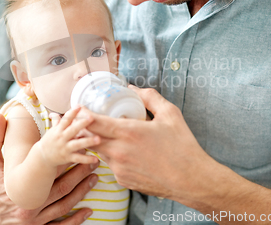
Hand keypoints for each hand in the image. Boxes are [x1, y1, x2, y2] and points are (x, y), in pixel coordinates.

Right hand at [0, 113, 98, 224]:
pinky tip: (88, 211)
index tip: (82, 151)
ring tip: (94, 179)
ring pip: (63, 207)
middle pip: (61, 190)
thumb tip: (0, 115)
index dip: (67, 163)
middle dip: (80, 176)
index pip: (49, 175)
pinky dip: (74, 221)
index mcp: (19, 189)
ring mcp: (32, 221)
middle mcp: (28, 207)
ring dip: (81, 193)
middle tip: (95, 164)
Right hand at [36, 107, 99, 167]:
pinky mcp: (68, 157)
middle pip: (73, 130)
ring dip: (88, 141)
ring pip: (77, 144)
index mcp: (59, 130)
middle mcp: (62, 138)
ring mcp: (65, 148)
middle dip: (82, 124)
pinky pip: (78, 158)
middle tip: (91, 118)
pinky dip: (87, 159)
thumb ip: (56, 122)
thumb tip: (54, 113)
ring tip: (98, 139)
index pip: (66, 119)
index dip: (72, 112)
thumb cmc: (50, 142)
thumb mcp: (52, 131)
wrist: (42, 157)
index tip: (79, 106)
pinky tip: (96, 159)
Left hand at [84, 86, 217, 202]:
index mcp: (128, 133)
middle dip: (87, 129)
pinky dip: (114, 156)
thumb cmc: (182, 147)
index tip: (79, 108)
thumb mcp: (170, 114)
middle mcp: (118, 152)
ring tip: (114, 135)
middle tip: (90, 120)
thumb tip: (134, 89)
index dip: (82, 114)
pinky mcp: (123, 180)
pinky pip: (111, 164)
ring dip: (102, 142)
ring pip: (100, 151)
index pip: (93, 122)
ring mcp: (119, 168)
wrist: (191, 181)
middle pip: (90, 138)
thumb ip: (150, 97)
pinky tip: (129, 152)